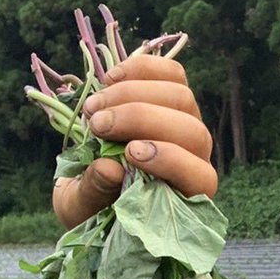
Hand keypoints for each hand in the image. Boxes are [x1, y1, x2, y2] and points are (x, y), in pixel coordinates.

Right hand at [52, 52, 215, 228]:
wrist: (88, 181)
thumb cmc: (89, 204)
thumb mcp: (80, 208)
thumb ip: (95, 194)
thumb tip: (110, 168)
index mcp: (185, 195)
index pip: (199, 176)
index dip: (170, 161)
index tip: (128, 153)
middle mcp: (195, 158)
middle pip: (190, 129)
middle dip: (141, 120)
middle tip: (95, 124)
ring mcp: (187, 123)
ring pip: (180, 96)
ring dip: (132, 94)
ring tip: (91, 108)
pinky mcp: (171, 97)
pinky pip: (172, 73)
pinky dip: (140, 69)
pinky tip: (108, 81)